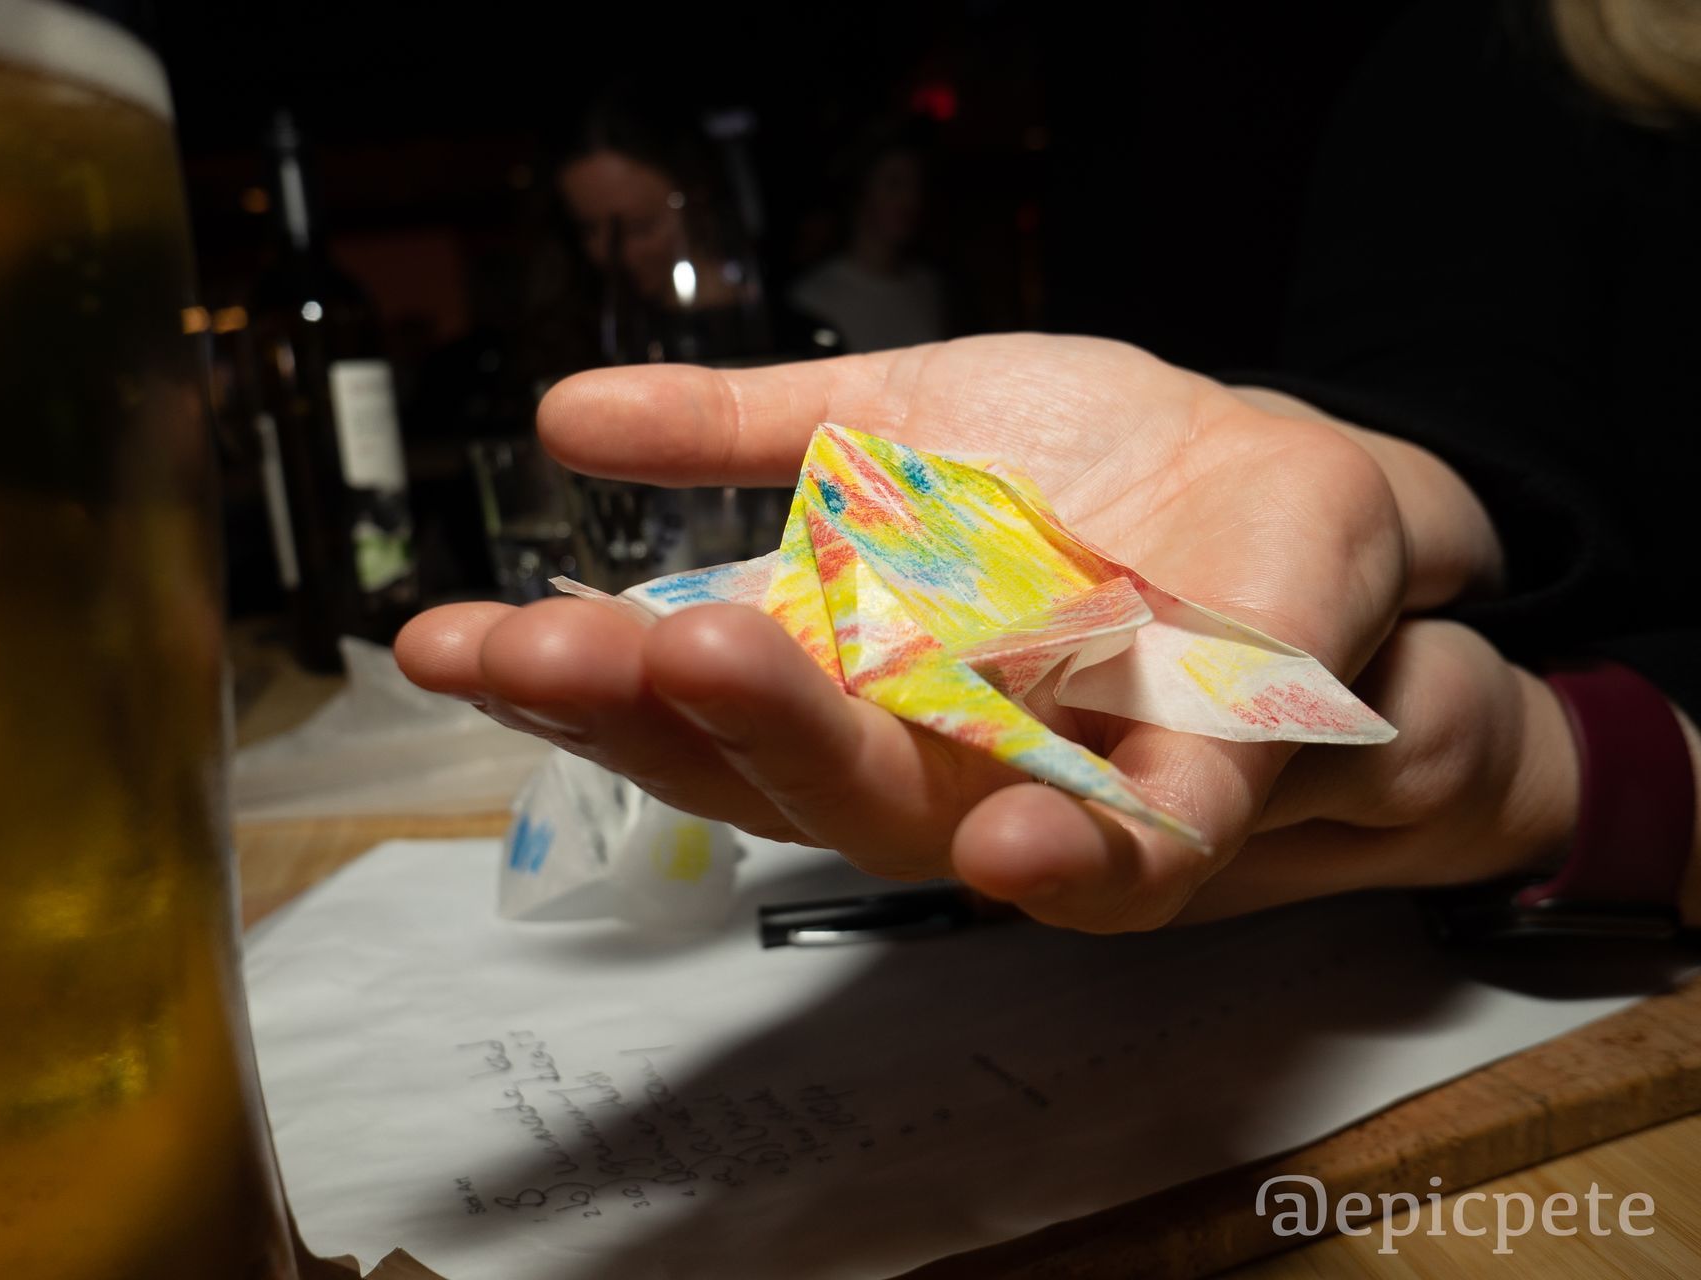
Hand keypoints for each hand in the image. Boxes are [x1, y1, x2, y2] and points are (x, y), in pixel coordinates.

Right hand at [399, 335, 1500, 929]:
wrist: (1290, 485)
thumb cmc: (1081, 475)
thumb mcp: (897, 415)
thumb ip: (744, 428)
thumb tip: (562, 418)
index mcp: (849, 677)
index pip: (689, 704)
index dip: (568, 684)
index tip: (442, 640)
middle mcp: (930, 753)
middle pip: (771, 768)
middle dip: (648, 708)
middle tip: (536, 647)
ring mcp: (1059, 778)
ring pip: (920, 810)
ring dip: (806, 753)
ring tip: (695, 667)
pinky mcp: (1206, 773)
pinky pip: (1143, 847)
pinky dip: (1081, 856)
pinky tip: (1008, 846)